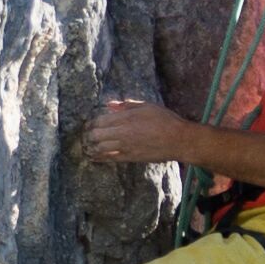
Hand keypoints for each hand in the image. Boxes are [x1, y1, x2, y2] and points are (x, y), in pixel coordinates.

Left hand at [78, 97, 194, 171]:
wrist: (179, 140)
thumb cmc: (165, 120)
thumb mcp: (147, 106)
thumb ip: (126, 105)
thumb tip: (110, 105)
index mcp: (126, 118)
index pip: (100, 121)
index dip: (91, 123)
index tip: (88, 124)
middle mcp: (123, 133)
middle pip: (96, 135)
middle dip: (88, 135)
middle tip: (86, 135)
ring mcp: (126, 146)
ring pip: (100, 148)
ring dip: (91, 147)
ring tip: (87, 147)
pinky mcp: (130, 157)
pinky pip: (110, 158)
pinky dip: (100, 158)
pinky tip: (94, 158)